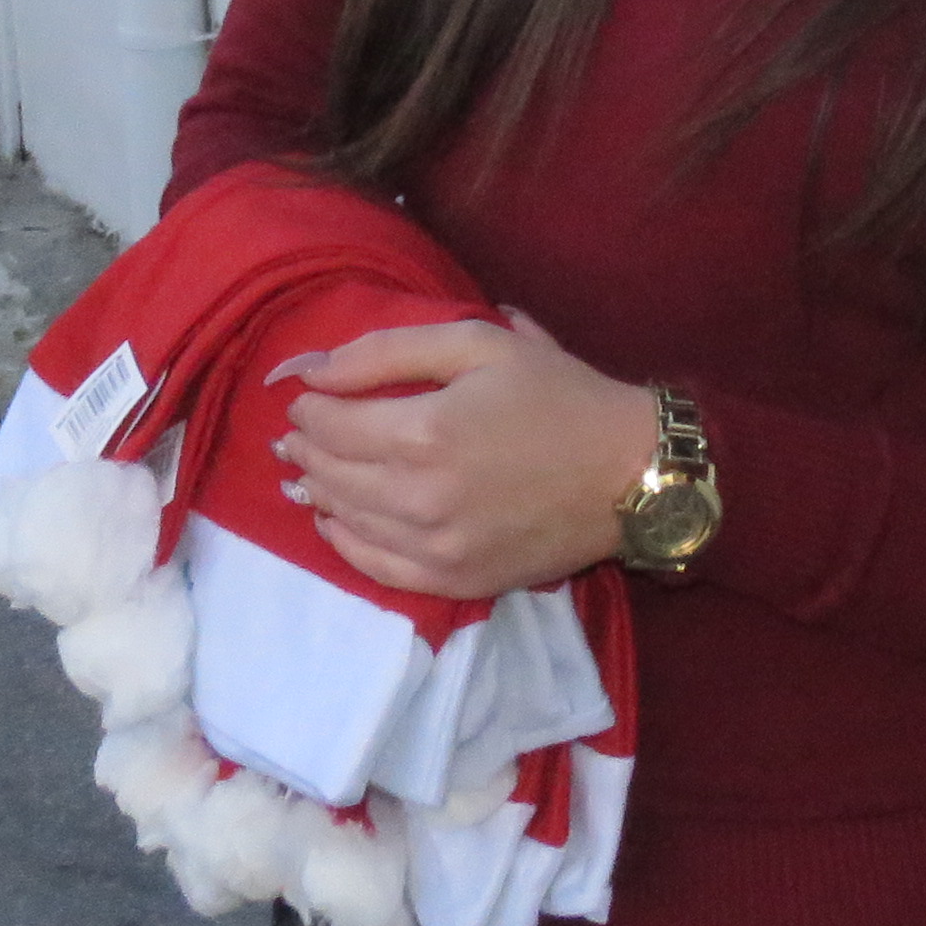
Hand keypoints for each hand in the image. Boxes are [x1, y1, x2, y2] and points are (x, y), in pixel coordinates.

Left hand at [272, 315, 661, 600]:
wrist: (628, 473)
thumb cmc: (560, 396)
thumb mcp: (482, 344)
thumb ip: (389, 350)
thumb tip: (312, 369)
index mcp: (426, 432)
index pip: (331, 423)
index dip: (309, 406)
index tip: (305, 395)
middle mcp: (420, 497)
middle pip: (331, 472)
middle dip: (306, 447)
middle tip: (297, 433)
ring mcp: (435, 548)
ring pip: (345, 519)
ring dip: (318, 490)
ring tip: (309, 469)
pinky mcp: (453, 581)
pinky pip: (373, 566)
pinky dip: (343, 541)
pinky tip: (334, 520)